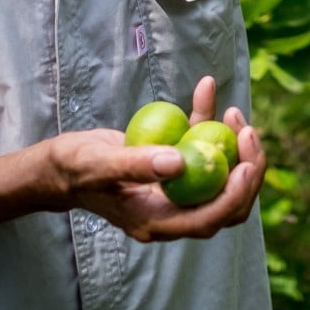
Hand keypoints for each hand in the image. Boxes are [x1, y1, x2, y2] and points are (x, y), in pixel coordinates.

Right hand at [43, 75, 267, 243]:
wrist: (61, 164)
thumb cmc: (74, 166)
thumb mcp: (98, 163)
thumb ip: (134, 165)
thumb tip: (179, 162)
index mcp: (156, 221)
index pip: (207, 219)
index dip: (233, 195)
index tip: (245, 163)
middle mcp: (172, 211)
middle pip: (226, 203)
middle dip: (246, 170)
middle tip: (248, 131)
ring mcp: (175, 191)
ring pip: (221, 177)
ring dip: (234, 147)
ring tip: (232, 111)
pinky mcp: (175, 168)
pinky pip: (200, 148)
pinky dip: (207, 121)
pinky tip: (206, 88)